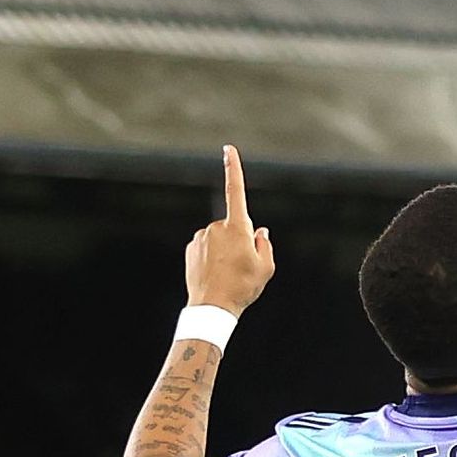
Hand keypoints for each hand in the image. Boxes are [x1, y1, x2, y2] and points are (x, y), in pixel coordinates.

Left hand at [182, 146, 275, 314]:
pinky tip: (214, 275)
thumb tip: (260, 231)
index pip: (235, 191)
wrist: (211, 307)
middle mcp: (216, 227)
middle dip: (239, 241)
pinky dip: (211, 258)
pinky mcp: (191, 248)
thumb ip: (265, 245)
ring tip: (227, 274)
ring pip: (219, 239)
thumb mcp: (265, 268)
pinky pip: (206, 248)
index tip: (228, 149)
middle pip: (233, 227)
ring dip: (225, 251)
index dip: (233, 168)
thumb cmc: (242, 288)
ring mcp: (201, 237)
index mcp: (237, 228)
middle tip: (241, 267)